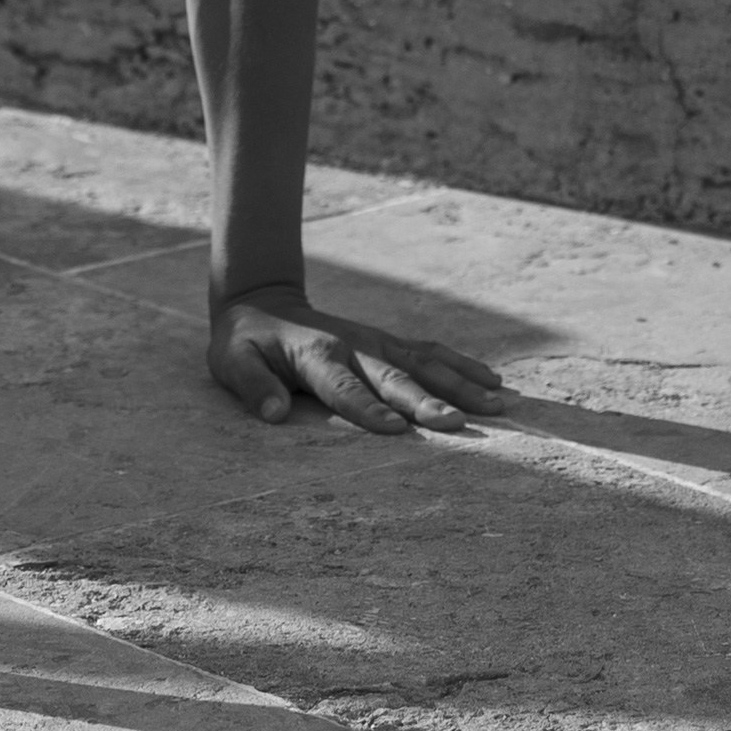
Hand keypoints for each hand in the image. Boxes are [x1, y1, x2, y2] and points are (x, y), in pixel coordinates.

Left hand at [208, 279, 504, 436]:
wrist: (264, 301)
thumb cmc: (246, 343)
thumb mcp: (232, 363)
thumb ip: (252, 385)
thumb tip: (273, 413)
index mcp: (317, 355)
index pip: (344, 389)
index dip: (368, 409)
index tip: (395, 430)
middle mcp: (355, 345)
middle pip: (395, 377)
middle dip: (426, 401)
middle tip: (458, 424)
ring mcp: (376, 341)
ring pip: (425, 362)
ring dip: (460, 382)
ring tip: (497, 403)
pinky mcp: (389, 342)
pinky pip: (431, 352)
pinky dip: (462, 365)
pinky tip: (492, 381)